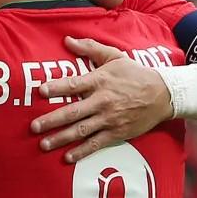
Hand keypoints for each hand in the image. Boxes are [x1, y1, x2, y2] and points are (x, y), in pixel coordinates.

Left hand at [31, 36, 172, 162]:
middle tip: (34, 127)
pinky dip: (82, 151)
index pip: (74, 84)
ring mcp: (109, 119)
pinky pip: (96, 144)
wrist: (163, 94)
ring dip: (61, 138)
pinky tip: (67, 157)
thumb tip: (67, 40)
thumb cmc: (135, 73)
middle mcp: (102, 101)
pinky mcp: (117, 132)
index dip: (57, 87)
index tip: (41, 91)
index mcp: (100, 81)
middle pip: (73, 112)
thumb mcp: (114, 56)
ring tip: (43, 144)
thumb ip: (90, 48)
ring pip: (81, 131)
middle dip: (51, 120)